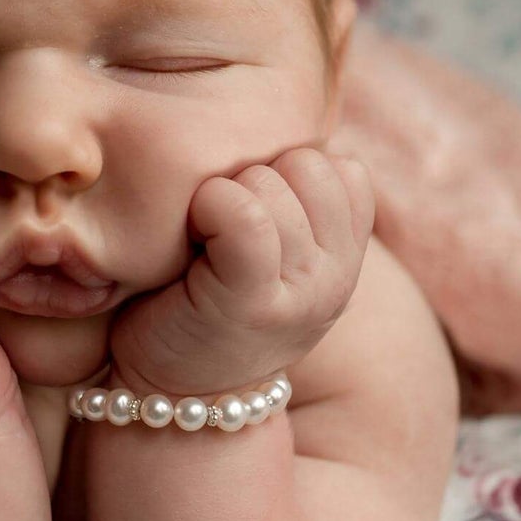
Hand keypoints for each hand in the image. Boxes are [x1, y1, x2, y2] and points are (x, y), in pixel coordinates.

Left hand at [107, 146, 374, 398]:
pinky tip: (193, 237)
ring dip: (224, 193)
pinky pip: (245, 213)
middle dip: (258, 177)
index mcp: (347, 260)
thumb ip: (294, 203)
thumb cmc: (205, 305)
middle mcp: (338, 278)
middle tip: (222, 225)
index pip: (345, 169)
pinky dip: (210, 207)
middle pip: (312, 165)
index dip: (288, 173)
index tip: (252, 211)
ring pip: (273, 182)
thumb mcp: (272, 254)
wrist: (173, 396)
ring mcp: (303, 293)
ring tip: (203, 239)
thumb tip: (282, 125)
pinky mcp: (252, 302)